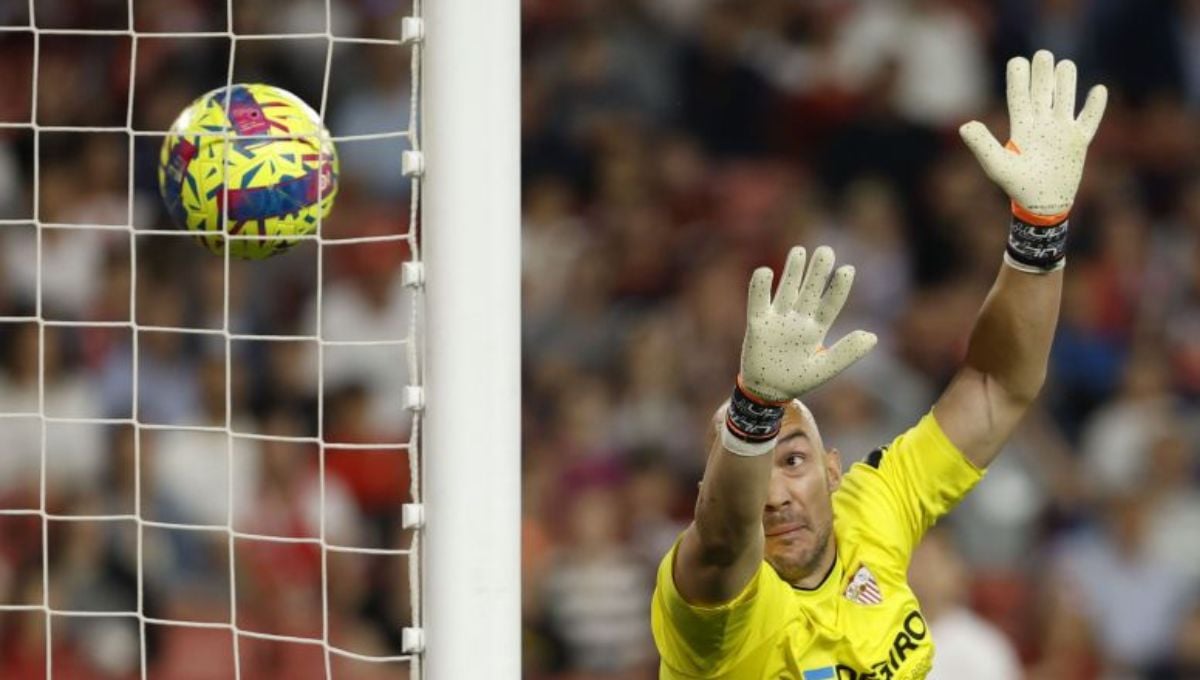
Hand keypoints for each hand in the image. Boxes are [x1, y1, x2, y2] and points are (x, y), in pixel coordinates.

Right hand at [739, 246, 876, 402]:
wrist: (766, 391)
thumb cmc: (797, 380)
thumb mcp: (824, 369)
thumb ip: (846, 352)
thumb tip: (872, 336)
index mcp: (816, 330)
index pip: (830, 304)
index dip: (838, 288)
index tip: (847, 269)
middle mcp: (798, 320)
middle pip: (809, 290)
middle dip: (817, 271)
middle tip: (826, 251)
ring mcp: (778, 319)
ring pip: (787, 289)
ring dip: (793, 271)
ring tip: (800, 250)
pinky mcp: (757, 322)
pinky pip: (758, 301)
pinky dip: (760, 286)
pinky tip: (766, 271)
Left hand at [959, 50, 1106, 219]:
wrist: (1042, 206)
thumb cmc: (1017, 186)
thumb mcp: (997, 165)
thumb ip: (982, 145)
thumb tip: (965, 125)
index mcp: (1022, 128)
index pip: (1019, 96)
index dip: (1019, 78)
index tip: (1018, 60)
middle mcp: (1042, 125)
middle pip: (1043, 92)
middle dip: (1043, 73)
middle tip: (1043, 55)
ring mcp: (1061, 132)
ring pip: (1065, 99)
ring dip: (1066, 82)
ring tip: (1065, 65)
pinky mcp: (1079, 142)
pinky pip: (1089, 120)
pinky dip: (1095, 106)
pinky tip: (1098, 90)